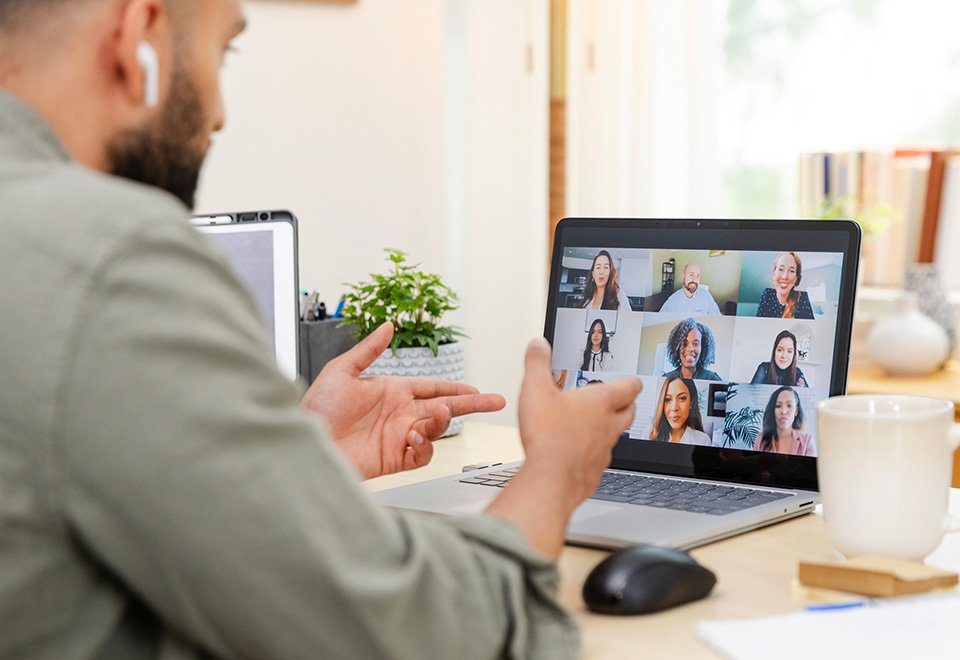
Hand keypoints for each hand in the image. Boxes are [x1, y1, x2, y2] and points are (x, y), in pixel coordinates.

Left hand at [301, 323, 505, 478]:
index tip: (475, 387)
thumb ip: (369, 349)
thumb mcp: (342, 370)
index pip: (431, 386)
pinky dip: (425, 445)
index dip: (454, 386)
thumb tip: (388, 326)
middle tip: (495, 401)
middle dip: (471, 405)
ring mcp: (399, 437)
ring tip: (441, 413)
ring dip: (443, 421)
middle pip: (444, 407)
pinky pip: (422, 454)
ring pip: (435, 429)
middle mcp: (399, 414)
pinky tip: (415, 435)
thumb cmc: (316, 408)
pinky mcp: (394, 459)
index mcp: (391, 391)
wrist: (307, 442)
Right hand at [486, 338, 640, 557]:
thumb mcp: (536, 389)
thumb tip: (539, 344)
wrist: (550, 478)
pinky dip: (592, 457)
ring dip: (608, 432)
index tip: (633, 381)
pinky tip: (578, 457)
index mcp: (599, 403)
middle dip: (626, 406)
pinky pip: (598, 462)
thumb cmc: (548, 435)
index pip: (628, 387)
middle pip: (628, 413)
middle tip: (622, 402)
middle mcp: (608, 426)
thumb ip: (538, 363)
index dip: (632, 382)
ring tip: (594, 429)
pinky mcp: (594, 473)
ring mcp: (603, 452)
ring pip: (614, 438)